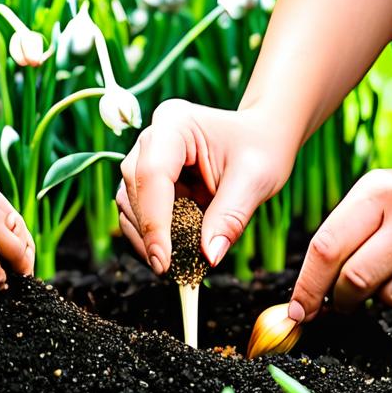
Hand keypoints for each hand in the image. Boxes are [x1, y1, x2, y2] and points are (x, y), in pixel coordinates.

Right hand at [116, 99, 297, 274]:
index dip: (154, 221)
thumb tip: (208, 257)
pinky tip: (171, 249)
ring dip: (145, 235)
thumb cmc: (262, 148)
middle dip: (149, 232)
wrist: (263, 136)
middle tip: (170, 268)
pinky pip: (137, 207)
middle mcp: (152, 136)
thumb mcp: (255, 180)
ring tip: (172, 262)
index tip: (163, 261)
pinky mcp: (148, 175)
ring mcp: (146, 154)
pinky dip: (151, 232)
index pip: (152, 175)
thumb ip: (230, 217)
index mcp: (175, 124)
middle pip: (133, 189)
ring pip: (128, 200)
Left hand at [288, 165, 391, 321]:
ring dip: (360, 299)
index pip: (325, 244)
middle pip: (346, 272)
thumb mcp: (382, 193)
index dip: (306, 282)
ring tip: (366, 288)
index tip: (296, 306)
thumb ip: (347, 228)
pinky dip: (389, 299)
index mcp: (374, 188)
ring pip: (371, 290)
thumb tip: (311, 281)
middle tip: (324, 307)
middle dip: (327, 298)